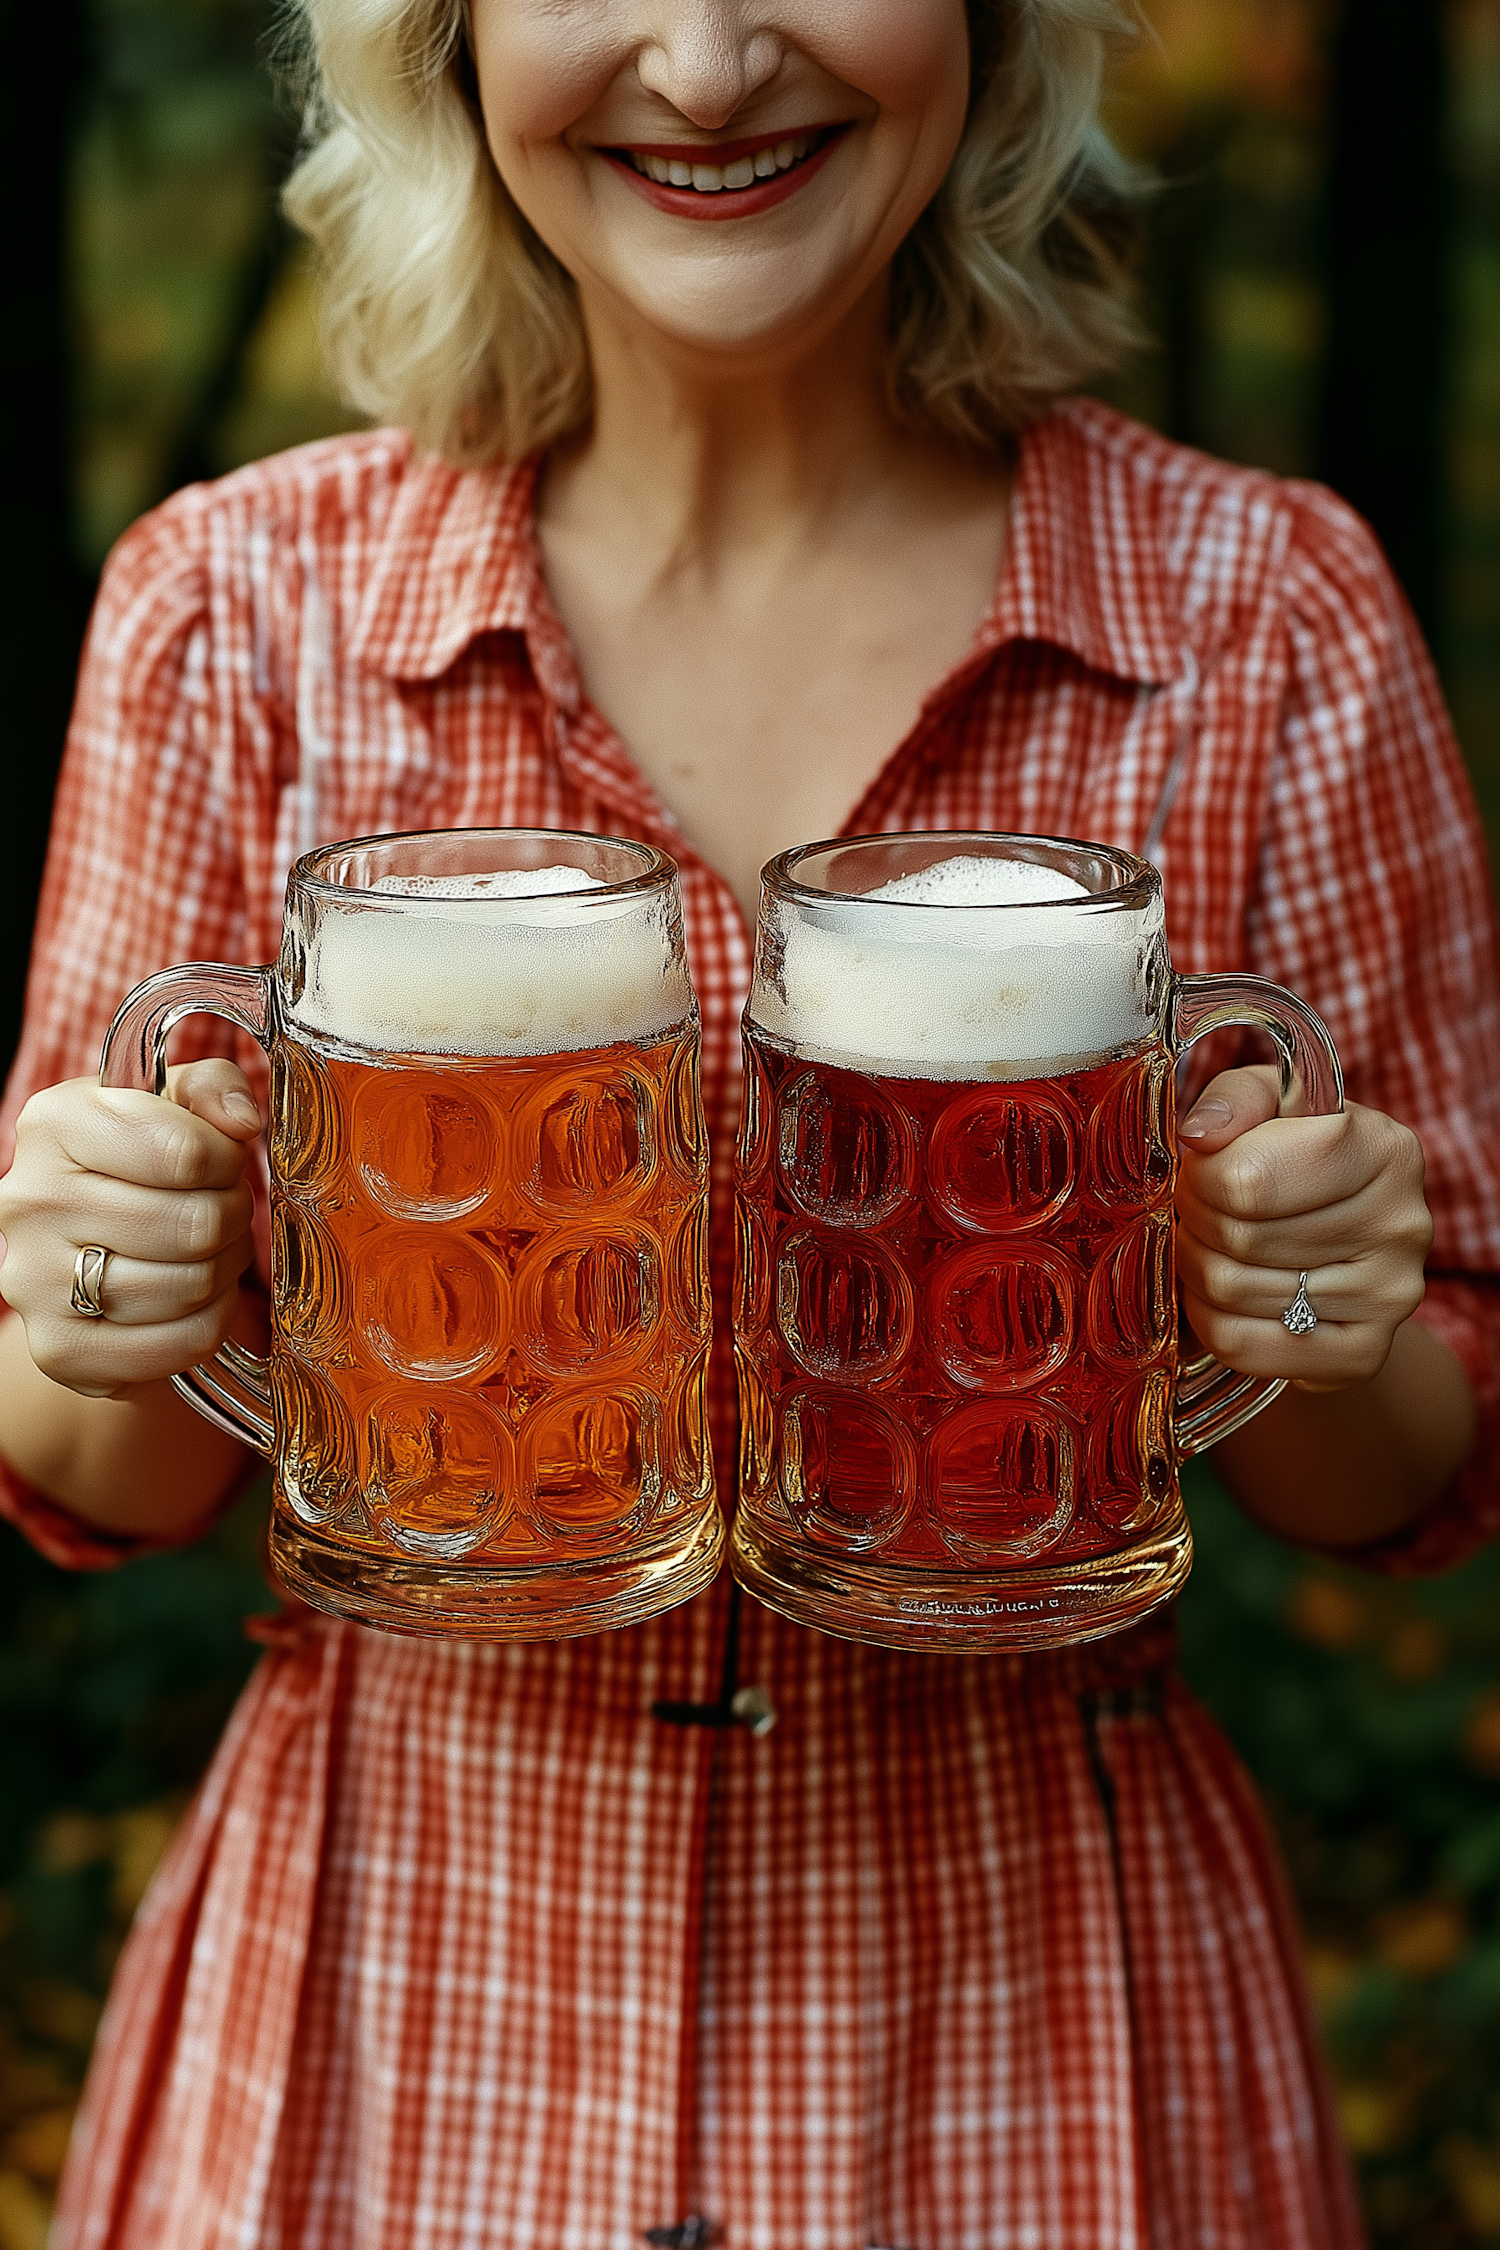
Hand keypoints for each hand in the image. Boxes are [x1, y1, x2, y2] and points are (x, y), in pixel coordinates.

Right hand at [0, 1061, 262, 1399]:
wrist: (84, 1252)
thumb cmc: (140, 1167)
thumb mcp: (173, 1105)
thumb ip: (213, 1087)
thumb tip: (241, 1120)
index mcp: (53, 1124)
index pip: (184, 1151)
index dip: (228, 1162)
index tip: (222, 1164)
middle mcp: (29, 1201)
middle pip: (193, 1224)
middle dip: (232, 1218)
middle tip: (224, 1213)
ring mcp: (33, 1281)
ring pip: (191, 1285)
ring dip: (225, 1269)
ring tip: (211, 1251)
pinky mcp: (60, 1349)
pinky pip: (182, 1340)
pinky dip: (213, 1320)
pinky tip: (199, 1298)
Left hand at [1174, 1064, 1431, 1393]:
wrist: (1344, 1242)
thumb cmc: (1296, 1158)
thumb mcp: (1271, 1103)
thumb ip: (1234, 1099)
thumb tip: (1200, 1134)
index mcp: (1385, 1149)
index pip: (1248, 1180)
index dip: (1202, 1178)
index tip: (1202, 1172)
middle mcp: (1403, 1225)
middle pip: (1239, 1238)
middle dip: (1196, 1222)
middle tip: (1198, 1213)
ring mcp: (1390, 1297)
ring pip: (1234, 1292)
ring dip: (1198, 1269)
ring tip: (1211, 1247)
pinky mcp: (1364, 1354)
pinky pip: (1243, 1343)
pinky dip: (1210, 1319)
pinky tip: (1222, 1296)